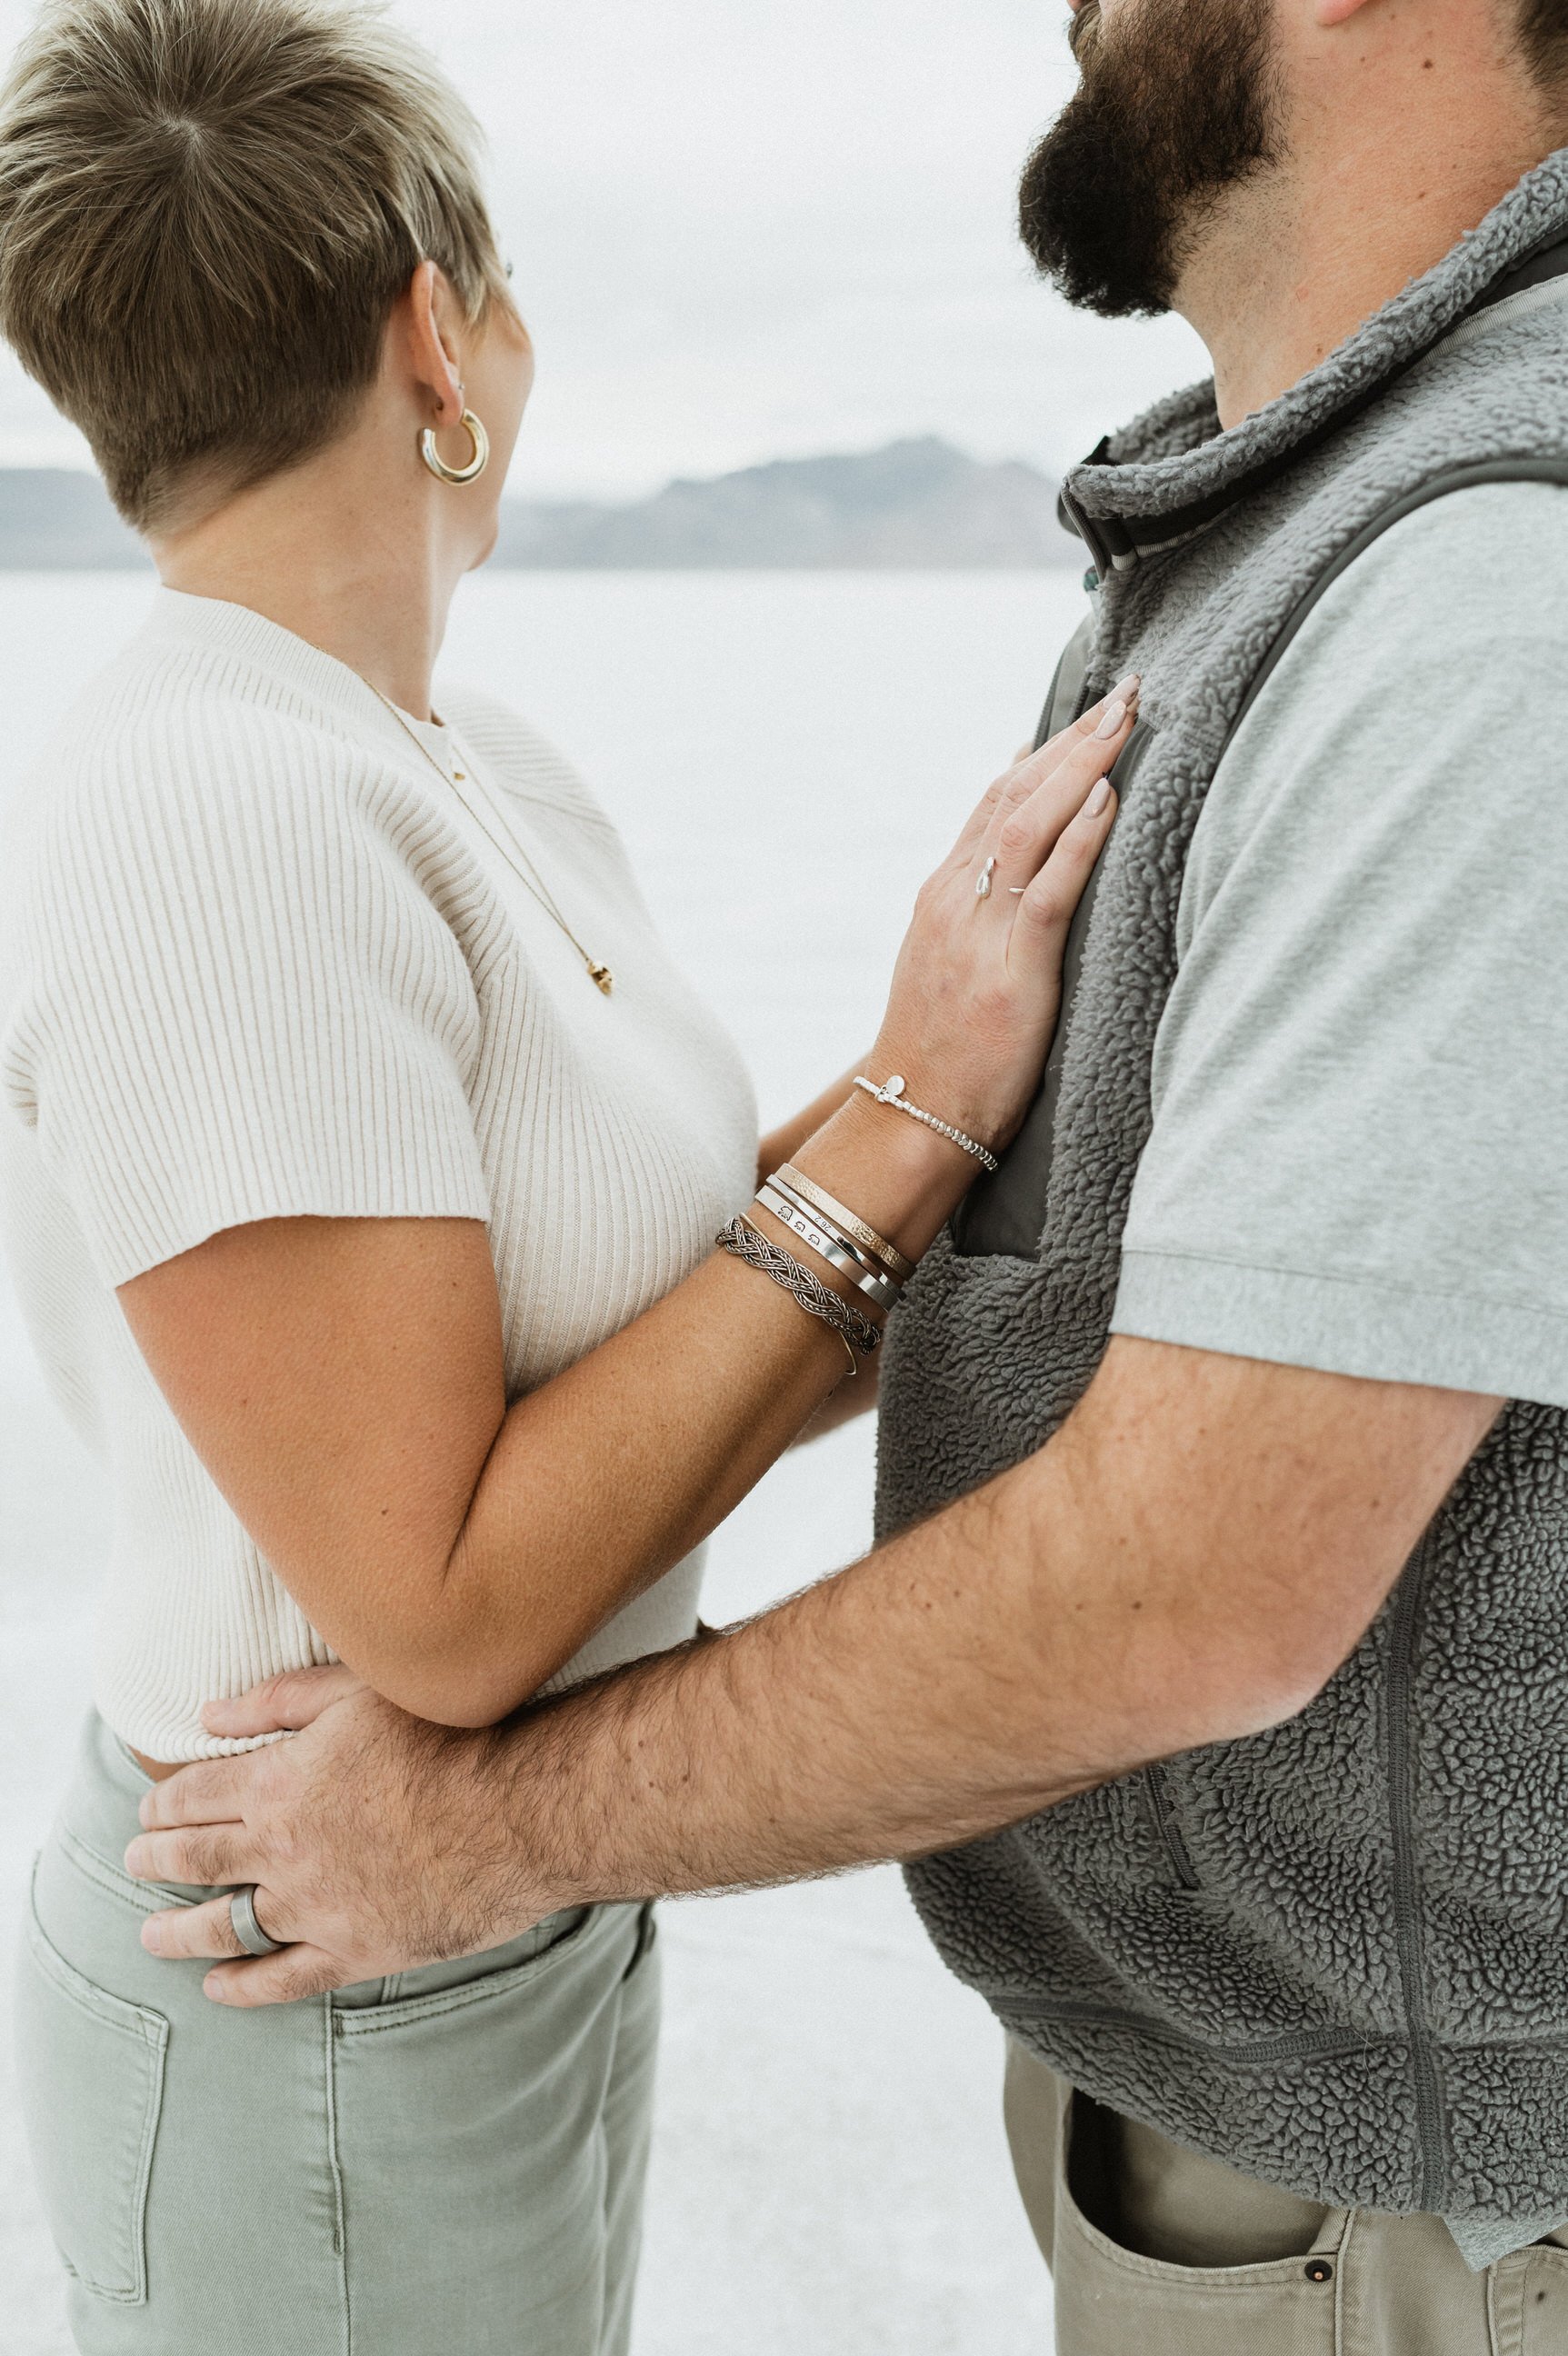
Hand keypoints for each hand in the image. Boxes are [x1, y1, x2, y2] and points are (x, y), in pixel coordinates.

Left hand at [123, 1667, 541, 2004]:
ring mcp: (315, 1907)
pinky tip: (218, 1987)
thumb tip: (208, 1713)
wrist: (522, 1809)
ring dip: (179, 1931)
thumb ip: (278, 1702)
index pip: (193, 1796)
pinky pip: (282, 1980)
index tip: (147, 1811)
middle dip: (154, 1862)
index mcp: (278, 1782)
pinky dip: (242, 1987)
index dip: (162, 1803)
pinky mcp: (355, 1951)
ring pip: (223, 1926)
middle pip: (194, 1861)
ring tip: (152, 1935)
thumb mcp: (358, 1694)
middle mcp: (283, 1850)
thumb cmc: (449, 1735)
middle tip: (133, 1863)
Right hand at [871, 677, 1136, 1153]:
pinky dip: (1079, 838)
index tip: (1091, 712)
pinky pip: (1049, 891)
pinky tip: (1109, 798)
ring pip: (1030, 825)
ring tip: (1127, 719)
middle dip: (1074, 738)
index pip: (996, 798)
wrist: (912, 1115)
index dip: (1047, 749)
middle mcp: (956, 898)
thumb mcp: (956, 963)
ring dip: (1082, 765)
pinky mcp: (1010, 973)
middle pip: (1016, 794)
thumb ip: (985, 912)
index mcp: (944, 893)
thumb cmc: (944, 1050)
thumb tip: (1027, 868)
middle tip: (1127, 691)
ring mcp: (978, 931)